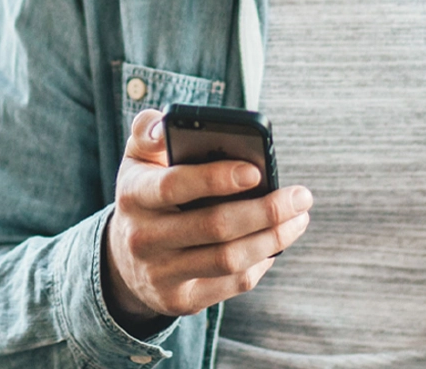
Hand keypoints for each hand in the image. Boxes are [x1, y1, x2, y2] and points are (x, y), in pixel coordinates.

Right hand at [102, 108, 313, 328]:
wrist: (124, 258)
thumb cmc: (147, 194)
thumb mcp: (138, 159)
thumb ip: (150, 132)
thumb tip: (167, 125)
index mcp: (133, 194)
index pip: (174, 185)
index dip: (215, 178)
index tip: (256, 170)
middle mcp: (142, 238)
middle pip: (214, 227)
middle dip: (266, 211)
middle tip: (301, 197)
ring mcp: (160, 273)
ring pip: (229, 259)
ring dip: (273, 238)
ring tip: (298, 218)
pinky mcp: (180, 300)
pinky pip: (232, 283)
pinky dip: (261, 262)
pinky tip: (274, 244)